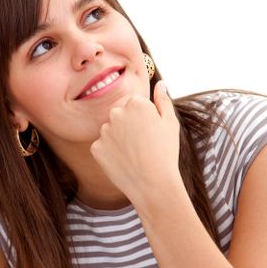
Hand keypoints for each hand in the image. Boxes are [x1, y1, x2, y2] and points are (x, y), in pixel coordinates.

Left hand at [90, 81, 181, 204]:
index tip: (150, 134)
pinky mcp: (96, 149)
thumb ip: (163, 100)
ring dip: (118, 141)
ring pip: (110, 132)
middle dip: (128, 127)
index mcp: (135, 103)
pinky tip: (124, 163)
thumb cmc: (166, 152)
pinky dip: (111, 155)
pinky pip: (102, 148)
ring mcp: (104, 131)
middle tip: (143, 145)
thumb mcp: (170, 123)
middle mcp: (116, 113)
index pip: (134, 105)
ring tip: (134, 156)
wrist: (153, 184)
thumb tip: (161, 83)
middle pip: (119, 116)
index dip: (144, 120)